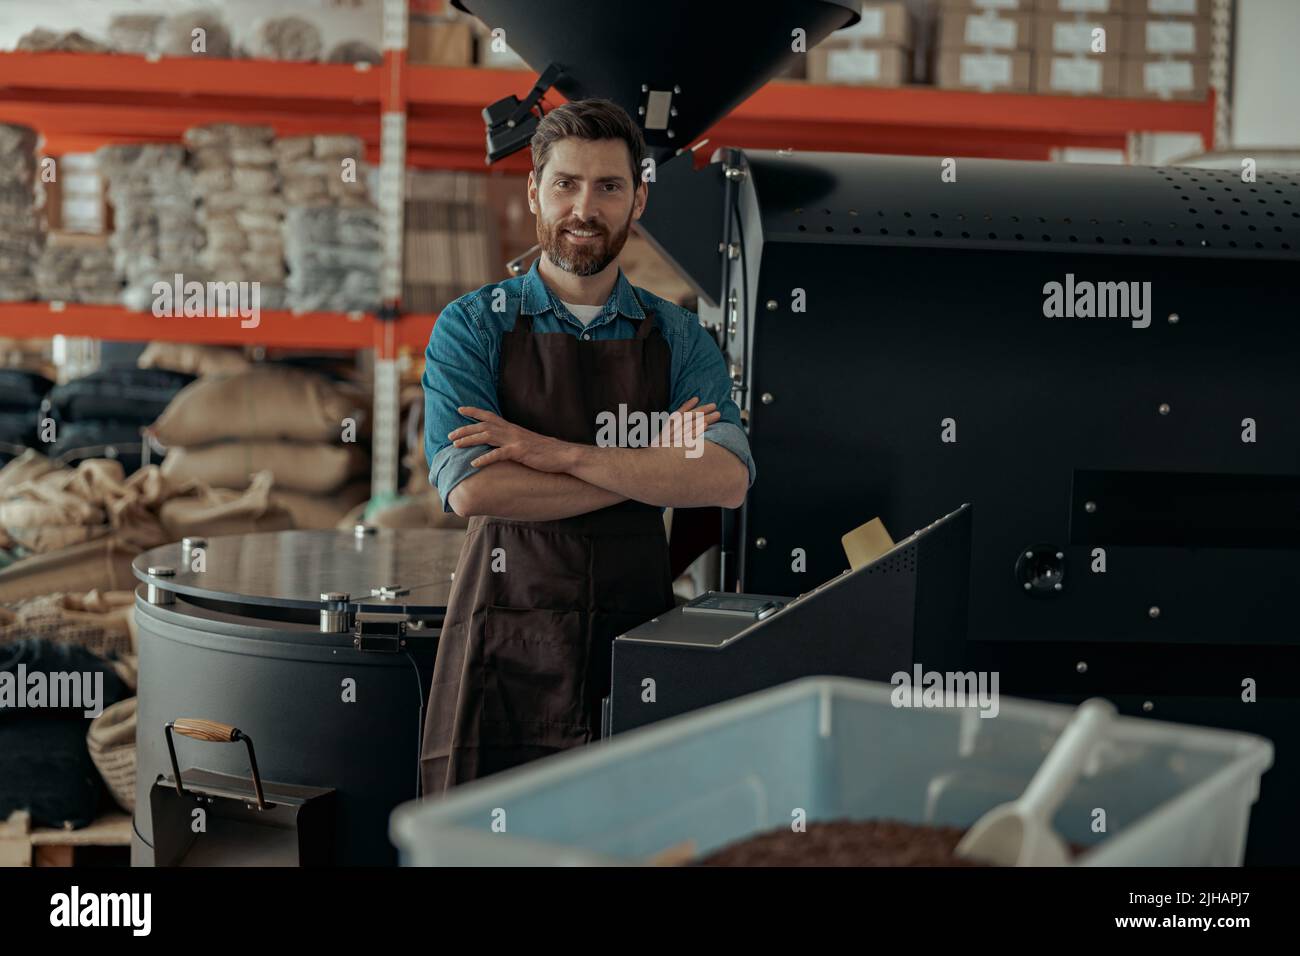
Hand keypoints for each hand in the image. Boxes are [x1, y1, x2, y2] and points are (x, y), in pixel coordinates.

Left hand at [451, 406, 575, 472]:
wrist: (562, 454)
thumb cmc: (545, 450)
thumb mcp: (526, 441)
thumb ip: (513, 440)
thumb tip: (502, 443)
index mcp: (512, 428)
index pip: (490, 416)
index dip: (474, 412)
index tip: (460, 409)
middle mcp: (511, 431)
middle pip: (483, 426)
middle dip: (465, 429)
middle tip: (450, 435)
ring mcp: (515, 441)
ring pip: (487, 436)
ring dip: (470, 440)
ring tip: (456, 445)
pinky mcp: (519, 452)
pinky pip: (499, 454)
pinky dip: (485, 458)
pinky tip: (474, 463)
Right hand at [656, 396, 720, 448]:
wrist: (650, 463)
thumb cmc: (658, 452)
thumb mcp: (662, 439)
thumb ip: (671, 429)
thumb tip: (681, 422)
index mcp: (666, 428)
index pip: (678, 413)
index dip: (688, 405)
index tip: (697, 398)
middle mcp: (670, 431)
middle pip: (688, 417)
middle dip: (702, 410)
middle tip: (714, 406)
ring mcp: (674, 439)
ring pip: (691, 425)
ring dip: (705, 418)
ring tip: (717, 414)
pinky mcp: (678, 447)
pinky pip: (689, 437)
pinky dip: (697, 430)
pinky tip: (706, 426)